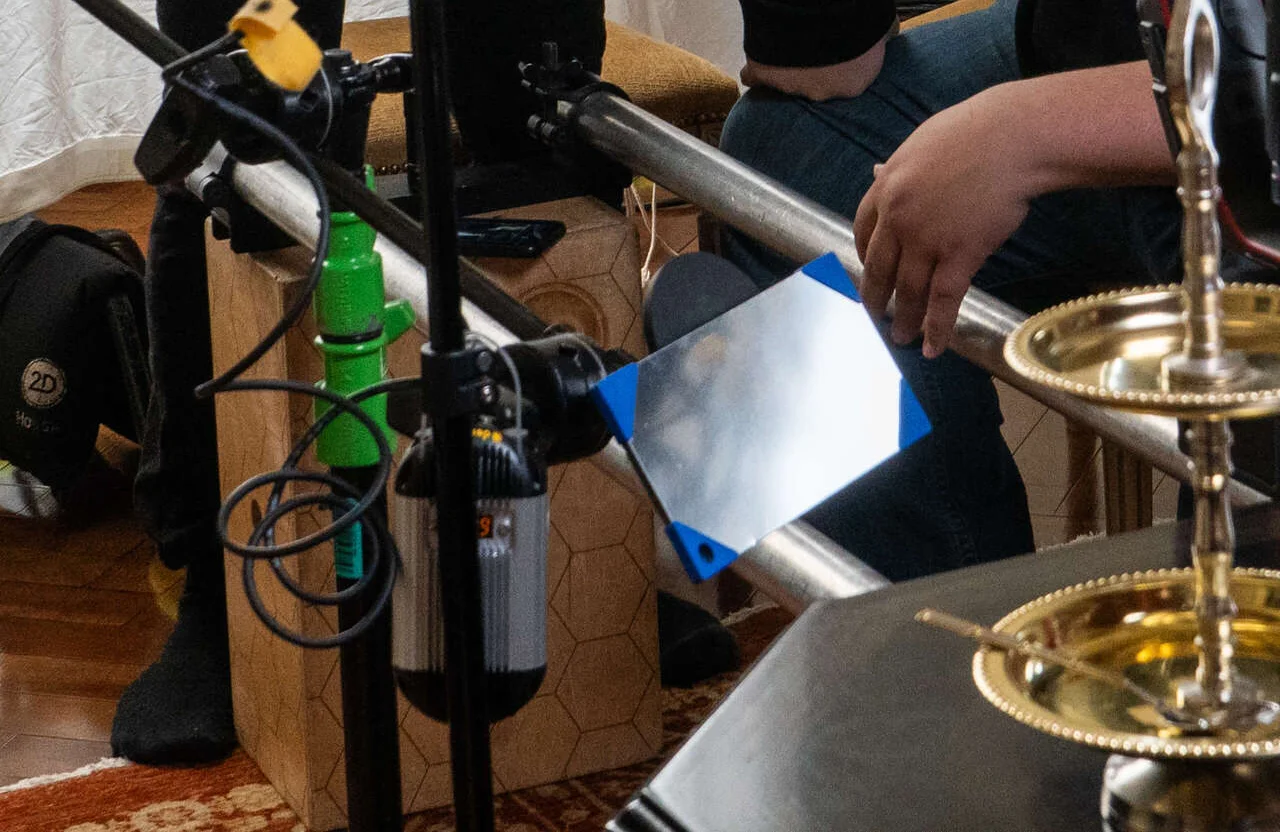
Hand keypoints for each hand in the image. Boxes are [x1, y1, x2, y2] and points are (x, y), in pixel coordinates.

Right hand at [740, 31, 890, 101]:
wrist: (814, 5)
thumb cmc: (852, 16)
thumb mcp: (877, 24)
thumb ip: (881, 35)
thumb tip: (889, 33)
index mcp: (854, 83)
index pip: (852, 82)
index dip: (847, 66)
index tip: (846, 53)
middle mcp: (823, 93)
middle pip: (819, 87)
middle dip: (818, 71)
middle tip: (817, 48)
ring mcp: (792, 87)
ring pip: (789, 82)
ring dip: (790, 67)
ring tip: (792, 44)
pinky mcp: (763, 75)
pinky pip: (756, 78)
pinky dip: (757, 71)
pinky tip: (760, 63)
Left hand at [853, 88, 1035, 357]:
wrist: (1014, 137)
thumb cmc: (974, 131)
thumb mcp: (922, 143)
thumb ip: (896, 167)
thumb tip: (875, 171)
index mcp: (886, 188)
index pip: (863, 231)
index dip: (865, 255)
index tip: (869, 271)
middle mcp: (899, 218)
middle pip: (879, 268)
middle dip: (875, 297)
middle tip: (872, 317)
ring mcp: (927, 239)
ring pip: (907, 290)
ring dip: (903, 319)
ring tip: (900, 338)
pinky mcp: (960, 255)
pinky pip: (943, 300)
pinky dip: (937, 327)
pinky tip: (932, 346)